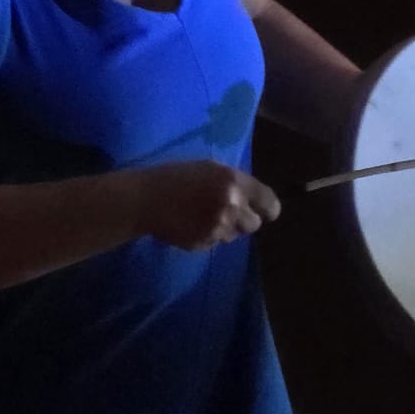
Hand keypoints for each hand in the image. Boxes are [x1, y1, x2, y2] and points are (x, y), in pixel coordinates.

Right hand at [138, 160, 281, 250]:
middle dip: (243, 220)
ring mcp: (218, 227)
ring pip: (234, 235)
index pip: (269, 203)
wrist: (145, 199)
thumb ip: (234, 183)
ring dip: (225, 229)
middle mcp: (231, 206)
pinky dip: (208, 236)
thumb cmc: (176, 177)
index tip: (264, 211)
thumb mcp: (210, 169)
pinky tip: (191, 224)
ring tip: (202, 216)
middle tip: (226, 212)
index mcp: (234, 182)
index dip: (267, 209)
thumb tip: (253, 199)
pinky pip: (216, 243)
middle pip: (254, 224)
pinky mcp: (204, 243)